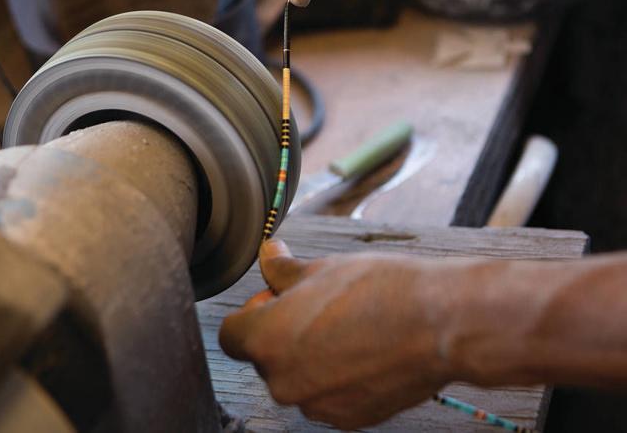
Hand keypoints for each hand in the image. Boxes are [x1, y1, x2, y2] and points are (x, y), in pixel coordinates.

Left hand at [219, 239, 453, 428]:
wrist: (438, 325)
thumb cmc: (378, 290)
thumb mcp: (320, 269)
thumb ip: (282, 270)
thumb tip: (267, 254)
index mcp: (266, 341)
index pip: (232, 335)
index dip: (252, 313)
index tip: (277, 299)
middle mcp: (283, 381)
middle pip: (265, 357)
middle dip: (282, 333)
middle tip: (318, 307)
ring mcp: (315, 405)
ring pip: (297, 377)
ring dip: (310, 356)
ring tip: (348, 327)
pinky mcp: (347, 419)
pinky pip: (327, 395)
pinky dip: (337, 377)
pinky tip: (365, 350)